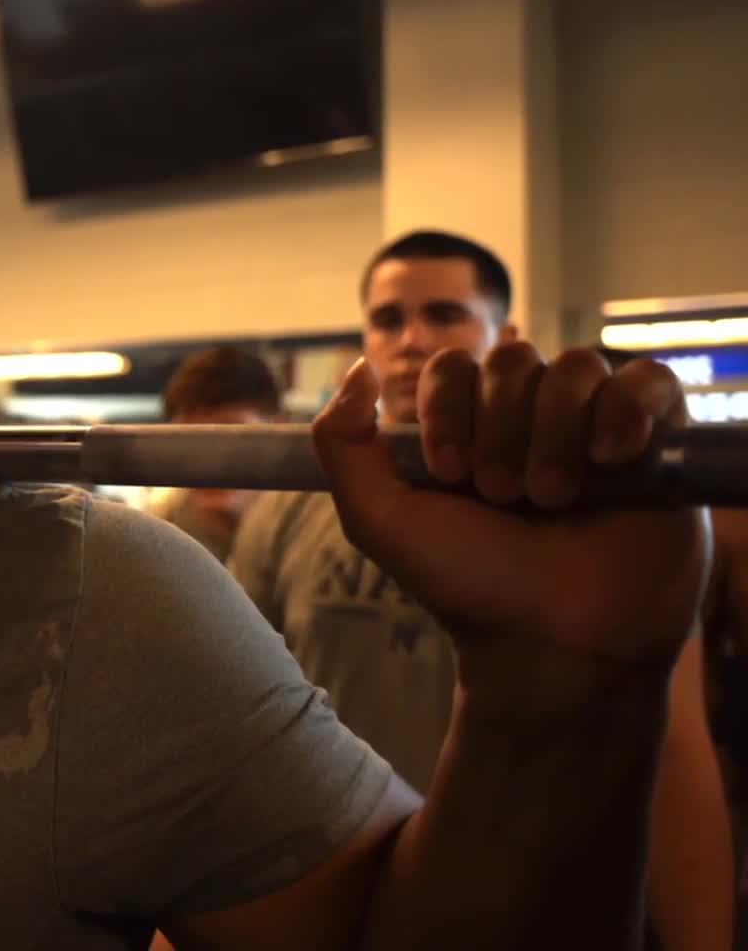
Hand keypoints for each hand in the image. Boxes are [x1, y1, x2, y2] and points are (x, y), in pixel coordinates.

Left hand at [313, 346, 707, 677]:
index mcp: (470, 427)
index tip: (449, 472)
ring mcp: (596, 426)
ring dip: (554, 432)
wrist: (550, 641)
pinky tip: (611, 459)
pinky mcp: (661, 443)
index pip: (454, 366)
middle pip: (513, 360)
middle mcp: (532, 419)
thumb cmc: (466, 582)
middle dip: (499, 428)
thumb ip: (342, 442)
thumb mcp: (378, 518)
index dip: (447, 407)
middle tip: (503, 496)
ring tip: (553, 498)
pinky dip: (627, 408)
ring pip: (576, 368)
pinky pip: (651, 379)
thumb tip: (359, 364)